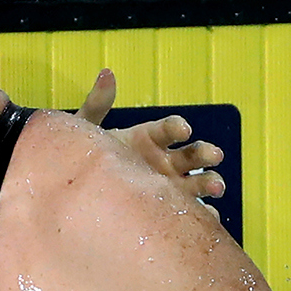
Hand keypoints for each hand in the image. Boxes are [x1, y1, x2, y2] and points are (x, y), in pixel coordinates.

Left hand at [74, 68, 225, 213]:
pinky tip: (208, 217)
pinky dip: (202, 214)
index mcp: (147, 137)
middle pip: (190, 154)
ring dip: (210, 182)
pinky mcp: (166, 209)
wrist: (74, 192)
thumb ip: (96, 105)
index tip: (182, 129)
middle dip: (204, 154)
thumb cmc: (82, 156)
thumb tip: (106, 72)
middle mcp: (163, 160)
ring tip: (216, 187)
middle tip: (214, 155)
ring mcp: (167, 185)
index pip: (167, 129)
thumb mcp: (85, 131)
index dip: (176, 127)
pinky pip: (187, 213)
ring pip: (196, 182)